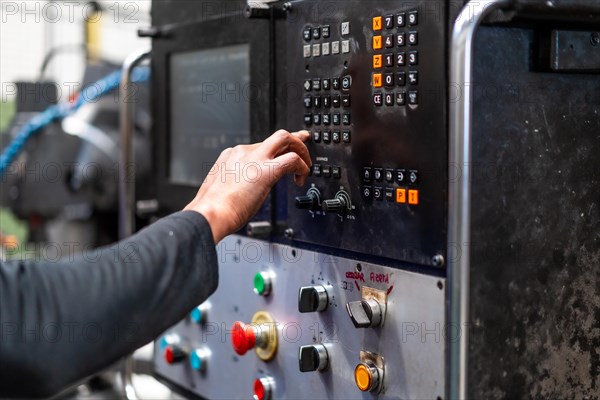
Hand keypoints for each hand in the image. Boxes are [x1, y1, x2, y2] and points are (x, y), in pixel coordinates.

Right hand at [185, 130, 310, 242]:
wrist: (209, 215)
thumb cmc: (212, 210)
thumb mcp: (221, 189)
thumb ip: (234, 184)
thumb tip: (244, 192)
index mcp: (231, 156)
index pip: (260, 146)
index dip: (275, 152)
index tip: (281, 155)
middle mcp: (242, 152)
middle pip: (275, 137)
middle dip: (294, 141)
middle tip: (303, 149)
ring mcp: (254, 159)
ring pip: (285, 139)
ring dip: (301, 151)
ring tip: (306, 167)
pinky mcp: (266, 171)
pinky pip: (292, 160)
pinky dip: (302, 167)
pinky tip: (301, 179)